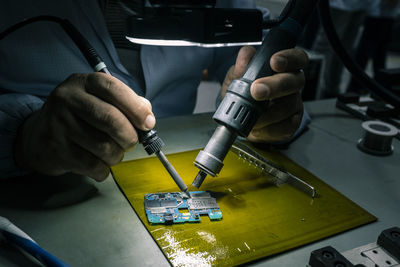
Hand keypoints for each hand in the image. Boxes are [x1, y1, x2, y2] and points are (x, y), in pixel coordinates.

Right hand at [14, 73, 154, 180]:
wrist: (39, 136)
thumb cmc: (78, 117)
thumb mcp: (99, 100)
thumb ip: (125, 103)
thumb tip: (147, 115)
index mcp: (83, 82)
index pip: (114, 89)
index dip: (136, 108)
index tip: (148, 123)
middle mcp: (67, 99)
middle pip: (111, 120)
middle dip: (129, 136)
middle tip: (131, 142)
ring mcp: (59, 124)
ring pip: (104, 146)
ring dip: (117, 155)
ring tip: (112, 152)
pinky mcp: (56, 149)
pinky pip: (93, 165)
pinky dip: (104, 169)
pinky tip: (99, 163)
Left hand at [221, 46, 307, 141]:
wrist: (239, 118)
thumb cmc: (243, 93)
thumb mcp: (236, 77)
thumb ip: (241, 67)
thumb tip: (246, 55)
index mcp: (283, 67)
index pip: (296, 57)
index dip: (289, 58)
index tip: (275, 61)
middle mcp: (292, 84)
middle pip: (295, 82)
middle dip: (275, 86)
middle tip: (256, 90)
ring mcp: (294, 104)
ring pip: (290, 105)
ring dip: (268, 112)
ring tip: (251, 115)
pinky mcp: (292, 123)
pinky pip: (286, 126)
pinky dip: (269, 129)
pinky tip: (257, 128)